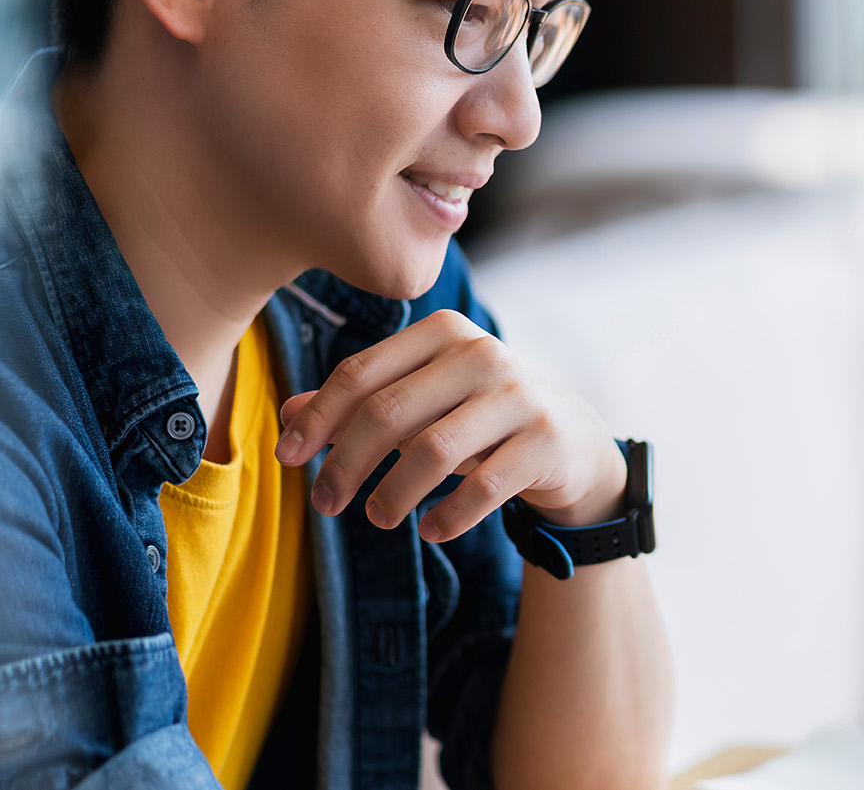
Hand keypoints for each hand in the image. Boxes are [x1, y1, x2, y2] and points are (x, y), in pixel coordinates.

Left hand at [275, 309, 626, 541]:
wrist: (575, 441)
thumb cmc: (482, 418)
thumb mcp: (424, 402)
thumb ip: (360, 403)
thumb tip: (287, 416)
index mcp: (444, 333)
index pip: (362, 373)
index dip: (318, 418)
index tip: (287, 458)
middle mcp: (483, 354)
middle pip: (389, 412)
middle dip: (347, 463)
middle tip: (325, 504)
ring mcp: (519, 396)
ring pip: (433, 450)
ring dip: (394, 493)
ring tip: (378, 518)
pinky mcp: (547, 440)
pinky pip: (484, 486)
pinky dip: (450, 516)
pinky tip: (432, 531)